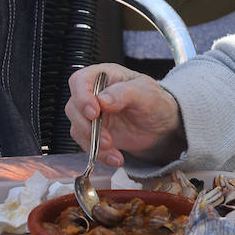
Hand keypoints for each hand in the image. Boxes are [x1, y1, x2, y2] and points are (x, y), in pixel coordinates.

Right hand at [64, 63, 186, 166]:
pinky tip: (116, 158)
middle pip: (73, 107)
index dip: (82, 96)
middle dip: (87, 126)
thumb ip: (124, 93)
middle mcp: (93, 94)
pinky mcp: (94, 133)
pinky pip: (87, 144)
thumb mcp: (146, 93)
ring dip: (93, 143)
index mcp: (104, 76)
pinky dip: (99, 154)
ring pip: (77, 128)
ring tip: (113, 150)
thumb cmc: (155, 102)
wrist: (161, 126)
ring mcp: (92, 114)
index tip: (94, 112)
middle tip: (106, 139)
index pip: (80, 80)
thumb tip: (102, 100)